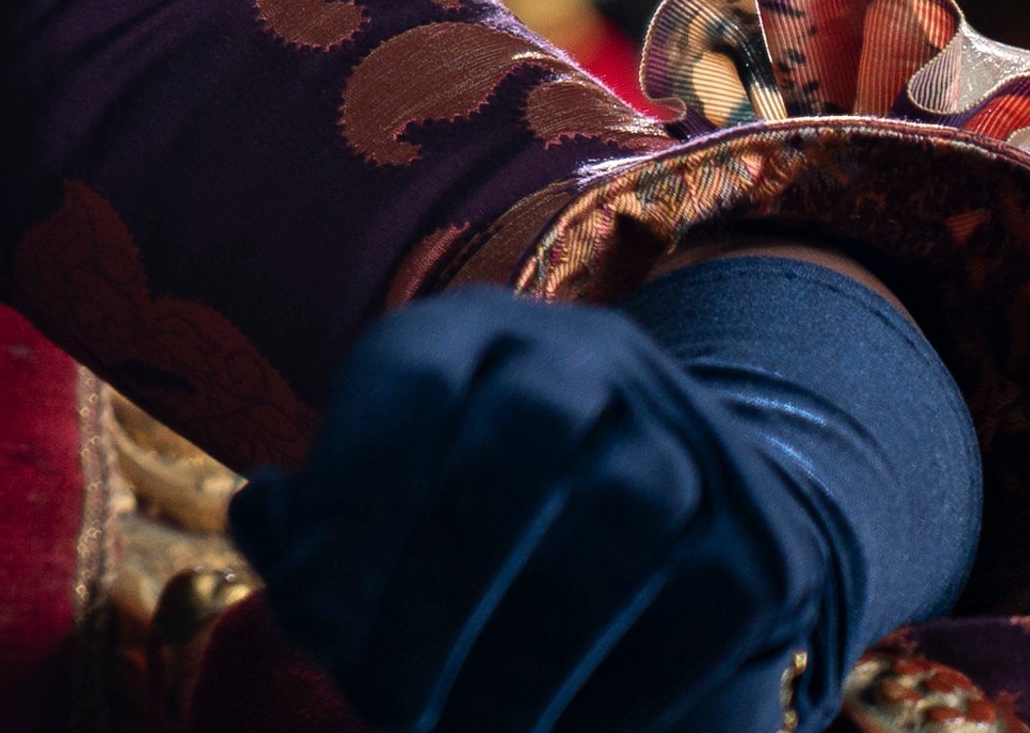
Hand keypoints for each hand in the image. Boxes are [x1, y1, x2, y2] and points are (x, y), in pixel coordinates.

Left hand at [230, 291, 833, 732]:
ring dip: (533, 644)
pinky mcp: (763, 539)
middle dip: (442, 580)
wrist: (652, 559)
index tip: (312, 617)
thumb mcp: (369, 524)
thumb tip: (266, 506)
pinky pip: (706, 599)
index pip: (414, 376)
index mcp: (466, 333)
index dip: (358, 493)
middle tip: (389, 701)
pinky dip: (626, 683)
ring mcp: (688, 437)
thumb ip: (303, 530)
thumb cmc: (454, 544)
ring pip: (626, 509)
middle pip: (522, 435)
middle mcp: (585, 356)